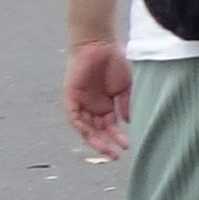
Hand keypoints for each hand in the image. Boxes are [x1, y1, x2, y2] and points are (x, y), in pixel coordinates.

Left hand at [64, 39, 132, 159]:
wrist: (99, 43)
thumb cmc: (114, 60)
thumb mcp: (124, 86)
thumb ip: (125, 104)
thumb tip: (127, 122)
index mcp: (105, 104)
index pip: (109, 126)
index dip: (116, 137)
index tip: (127, 147)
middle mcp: (92, 106)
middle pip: (97, 130)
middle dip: (106, 144)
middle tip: (115, 156)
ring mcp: (81, 102)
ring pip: (86, 127)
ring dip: (95, 139)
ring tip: (107, 150)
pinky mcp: (70, 97)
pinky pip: (74, 116)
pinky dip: (81, 126)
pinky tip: (91, 133)